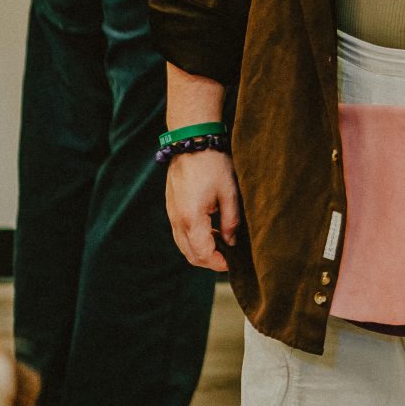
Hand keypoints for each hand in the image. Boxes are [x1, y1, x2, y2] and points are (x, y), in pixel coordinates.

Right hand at [165, 149, 239, 272]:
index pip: (203, 254)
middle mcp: (177, 220)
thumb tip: (232, 242)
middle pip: (190, 255)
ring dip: (200, 250)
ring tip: (221, 243)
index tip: (233, 262)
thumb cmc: (213, 164)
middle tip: (228, 257)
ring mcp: (171, 214)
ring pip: (183, 245)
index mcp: (192, 219)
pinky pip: (180, 233)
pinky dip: (193, 239)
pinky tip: (209, 230)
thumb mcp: (230, 193)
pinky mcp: (171, 207)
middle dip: (209, 261)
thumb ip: (230, 222)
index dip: (219, 263)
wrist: (191, 142)